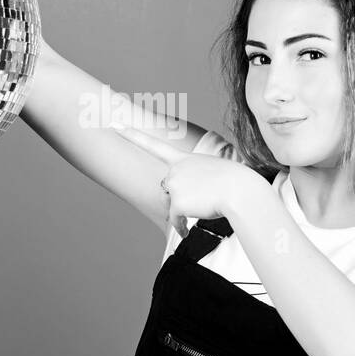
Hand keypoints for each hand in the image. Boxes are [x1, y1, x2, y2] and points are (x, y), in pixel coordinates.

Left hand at [111, 123, 255, 238]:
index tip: (113, 124)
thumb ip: (193, 179)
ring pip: (172, 204)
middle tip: (202, 196)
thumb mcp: (213, 171)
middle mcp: (175, 169)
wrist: (241, 191)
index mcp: (184, 158)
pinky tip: (187, 231)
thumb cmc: (235, 182)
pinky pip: (174, 220)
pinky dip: (180, 227)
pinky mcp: (177, 203)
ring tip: (205, 206)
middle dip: (180, 195)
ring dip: (184, 210)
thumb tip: (182, 200)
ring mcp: (175, 185)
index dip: (131, 134)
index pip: (153, 145)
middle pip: (168, 188)